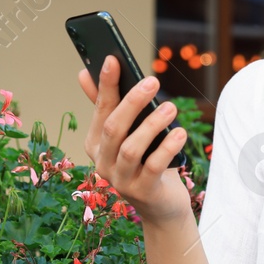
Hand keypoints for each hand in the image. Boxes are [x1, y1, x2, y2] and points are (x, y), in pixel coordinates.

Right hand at [76, 56, 193, 225]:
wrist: (161, 204)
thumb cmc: (144, 160)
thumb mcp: (128, 132)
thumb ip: (108, 104)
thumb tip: (83, 72)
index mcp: (95, 143)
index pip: (100, 109)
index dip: (106, 84)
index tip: (113, 59)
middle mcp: (102, 162)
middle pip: (113, 127)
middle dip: (132, 102)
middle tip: (152, 81)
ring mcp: (120, 179)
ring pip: (131, 148)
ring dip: (152, 125)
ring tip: (171, 108)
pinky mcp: (142, 192)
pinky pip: (153, 166)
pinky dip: (166, 147)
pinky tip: (180, 133)